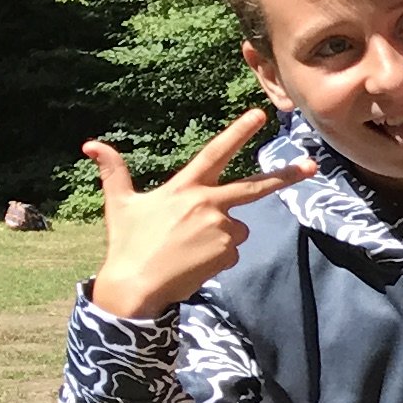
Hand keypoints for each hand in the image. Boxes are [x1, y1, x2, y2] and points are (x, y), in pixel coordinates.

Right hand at [84, 108, 314, 320]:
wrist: (136, 288)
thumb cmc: (126, 244)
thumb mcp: (120, 204)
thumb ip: (113, 171)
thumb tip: (90, 145)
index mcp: (184, 189)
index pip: (215, 153)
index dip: (237, 132)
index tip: (259, 115)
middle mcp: (207, 205)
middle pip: (254, 187)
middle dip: (285, 176)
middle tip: (311, 166)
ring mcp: (220, 230)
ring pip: (235, 228)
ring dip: (220, 236)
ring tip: (187, 248)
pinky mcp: (227, 253)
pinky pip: (231, 251)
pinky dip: (217, 257)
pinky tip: (194, 263)